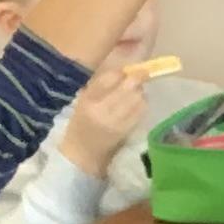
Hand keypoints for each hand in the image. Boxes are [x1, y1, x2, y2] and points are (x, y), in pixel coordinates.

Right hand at [59, 61, 148, 177]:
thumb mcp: (83, 100)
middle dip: (137, 78)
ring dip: (140, 91)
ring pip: (138, 98)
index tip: (125, 71)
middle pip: (128, 86)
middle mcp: (103, 109)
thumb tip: (123, 71)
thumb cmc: (81, 123)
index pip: (110, 78)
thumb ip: (100, 85)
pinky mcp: (127, 129)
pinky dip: (142, 104)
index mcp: (89, 99)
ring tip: (135, 92)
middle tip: (140, 75)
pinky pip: (141, 111)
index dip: (122, 72)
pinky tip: (137, 104)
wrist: (82, 152)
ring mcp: (117, 120)